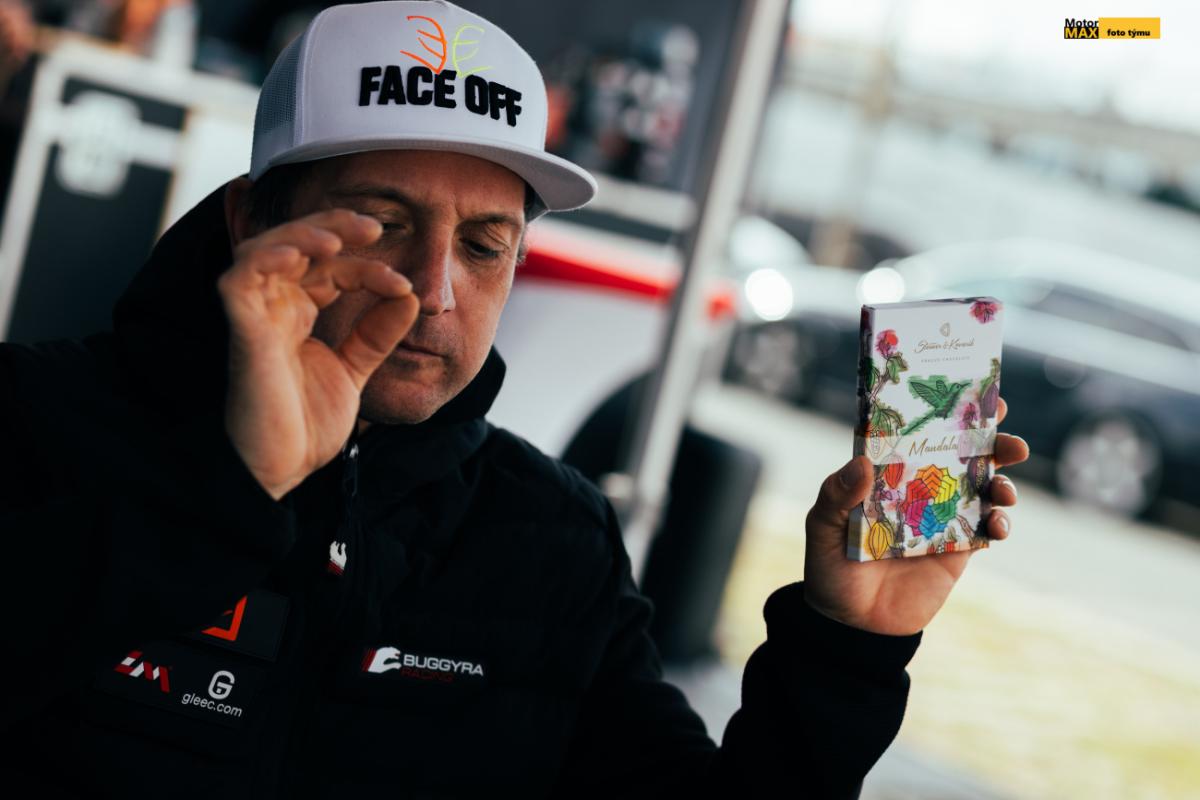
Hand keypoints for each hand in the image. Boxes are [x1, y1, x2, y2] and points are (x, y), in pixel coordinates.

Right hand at [217, 209, 419, 499]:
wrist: (284, 469)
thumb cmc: (305, 424)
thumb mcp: (354, 370)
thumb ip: (376, 335)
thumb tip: (409, 297)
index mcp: (298, 312)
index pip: (330, 269)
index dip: (366, 267)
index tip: (402, 286)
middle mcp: (274, 307)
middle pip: (296, 246)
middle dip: (333, 228)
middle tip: (372, 226)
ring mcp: (254, 316)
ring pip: (265, 250)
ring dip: (300, 236)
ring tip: (337, 238)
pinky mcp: (241, 331)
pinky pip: (239, 279)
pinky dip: (266, 258)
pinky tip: (298, 255)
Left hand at [802, 396, 1029, 635]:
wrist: (851, 625)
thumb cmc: (830, 567)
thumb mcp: (822, 527)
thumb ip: (838, 496)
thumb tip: (861, 463)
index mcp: (887, 473)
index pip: (918, 433)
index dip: (945, 411)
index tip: (973, 391)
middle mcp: (919, 488)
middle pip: (961, 454)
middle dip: (990, 440)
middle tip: (1007, 434)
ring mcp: (942, 517)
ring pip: (983, 487)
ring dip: (1002, 481)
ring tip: (1004, 488)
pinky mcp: (958, 550)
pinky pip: (987, 529)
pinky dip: (1000, 522)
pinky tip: (997, 525)